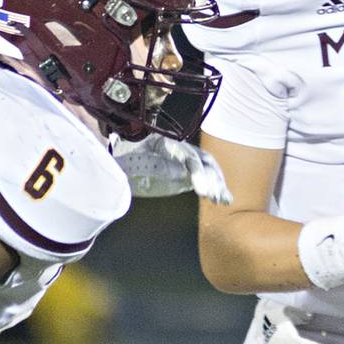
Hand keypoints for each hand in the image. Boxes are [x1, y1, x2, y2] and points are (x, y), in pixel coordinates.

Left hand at [112, 135, 233, 203]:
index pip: (187, 156)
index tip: (201, 190)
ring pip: (208, 168)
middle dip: (211, 178)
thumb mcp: (134, 162)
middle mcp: (180, 150)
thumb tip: (181, 173)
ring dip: (216, 183)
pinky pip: (205, 178)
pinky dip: (216, 187)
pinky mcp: (185, 174)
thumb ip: (155, 166)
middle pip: (203, 160)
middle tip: (212, 195)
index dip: (197, 172)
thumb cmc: (124, 158)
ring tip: (221, 200)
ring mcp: (184, 162)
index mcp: (166, 143)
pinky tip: (225, 200)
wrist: (118, 159)